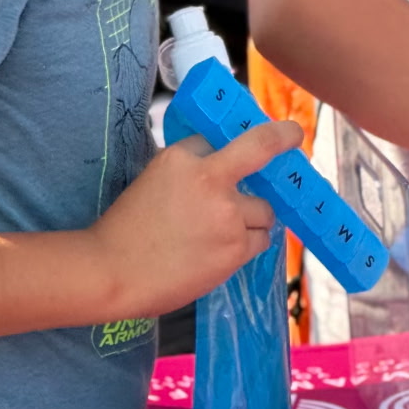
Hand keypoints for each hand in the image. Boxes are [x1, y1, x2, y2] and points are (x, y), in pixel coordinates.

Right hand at [89, 119, 303, 318]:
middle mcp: (209, 179)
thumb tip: (217, 164)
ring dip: (253, 219)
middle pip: (260, 153)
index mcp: (181, 158)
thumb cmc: (125, 230)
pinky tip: (224, 252)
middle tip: (295, 136)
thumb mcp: (151, 181)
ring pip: (265, 209)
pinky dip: (248, 245)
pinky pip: (261, 240)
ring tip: (225, 233)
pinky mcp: (236, 247)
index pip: (216, 141)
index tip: (252, 139)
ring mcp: (227, 214)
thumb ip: (185, 171)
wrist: (113, 273)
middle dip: (280, 145)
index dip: (225, 150)